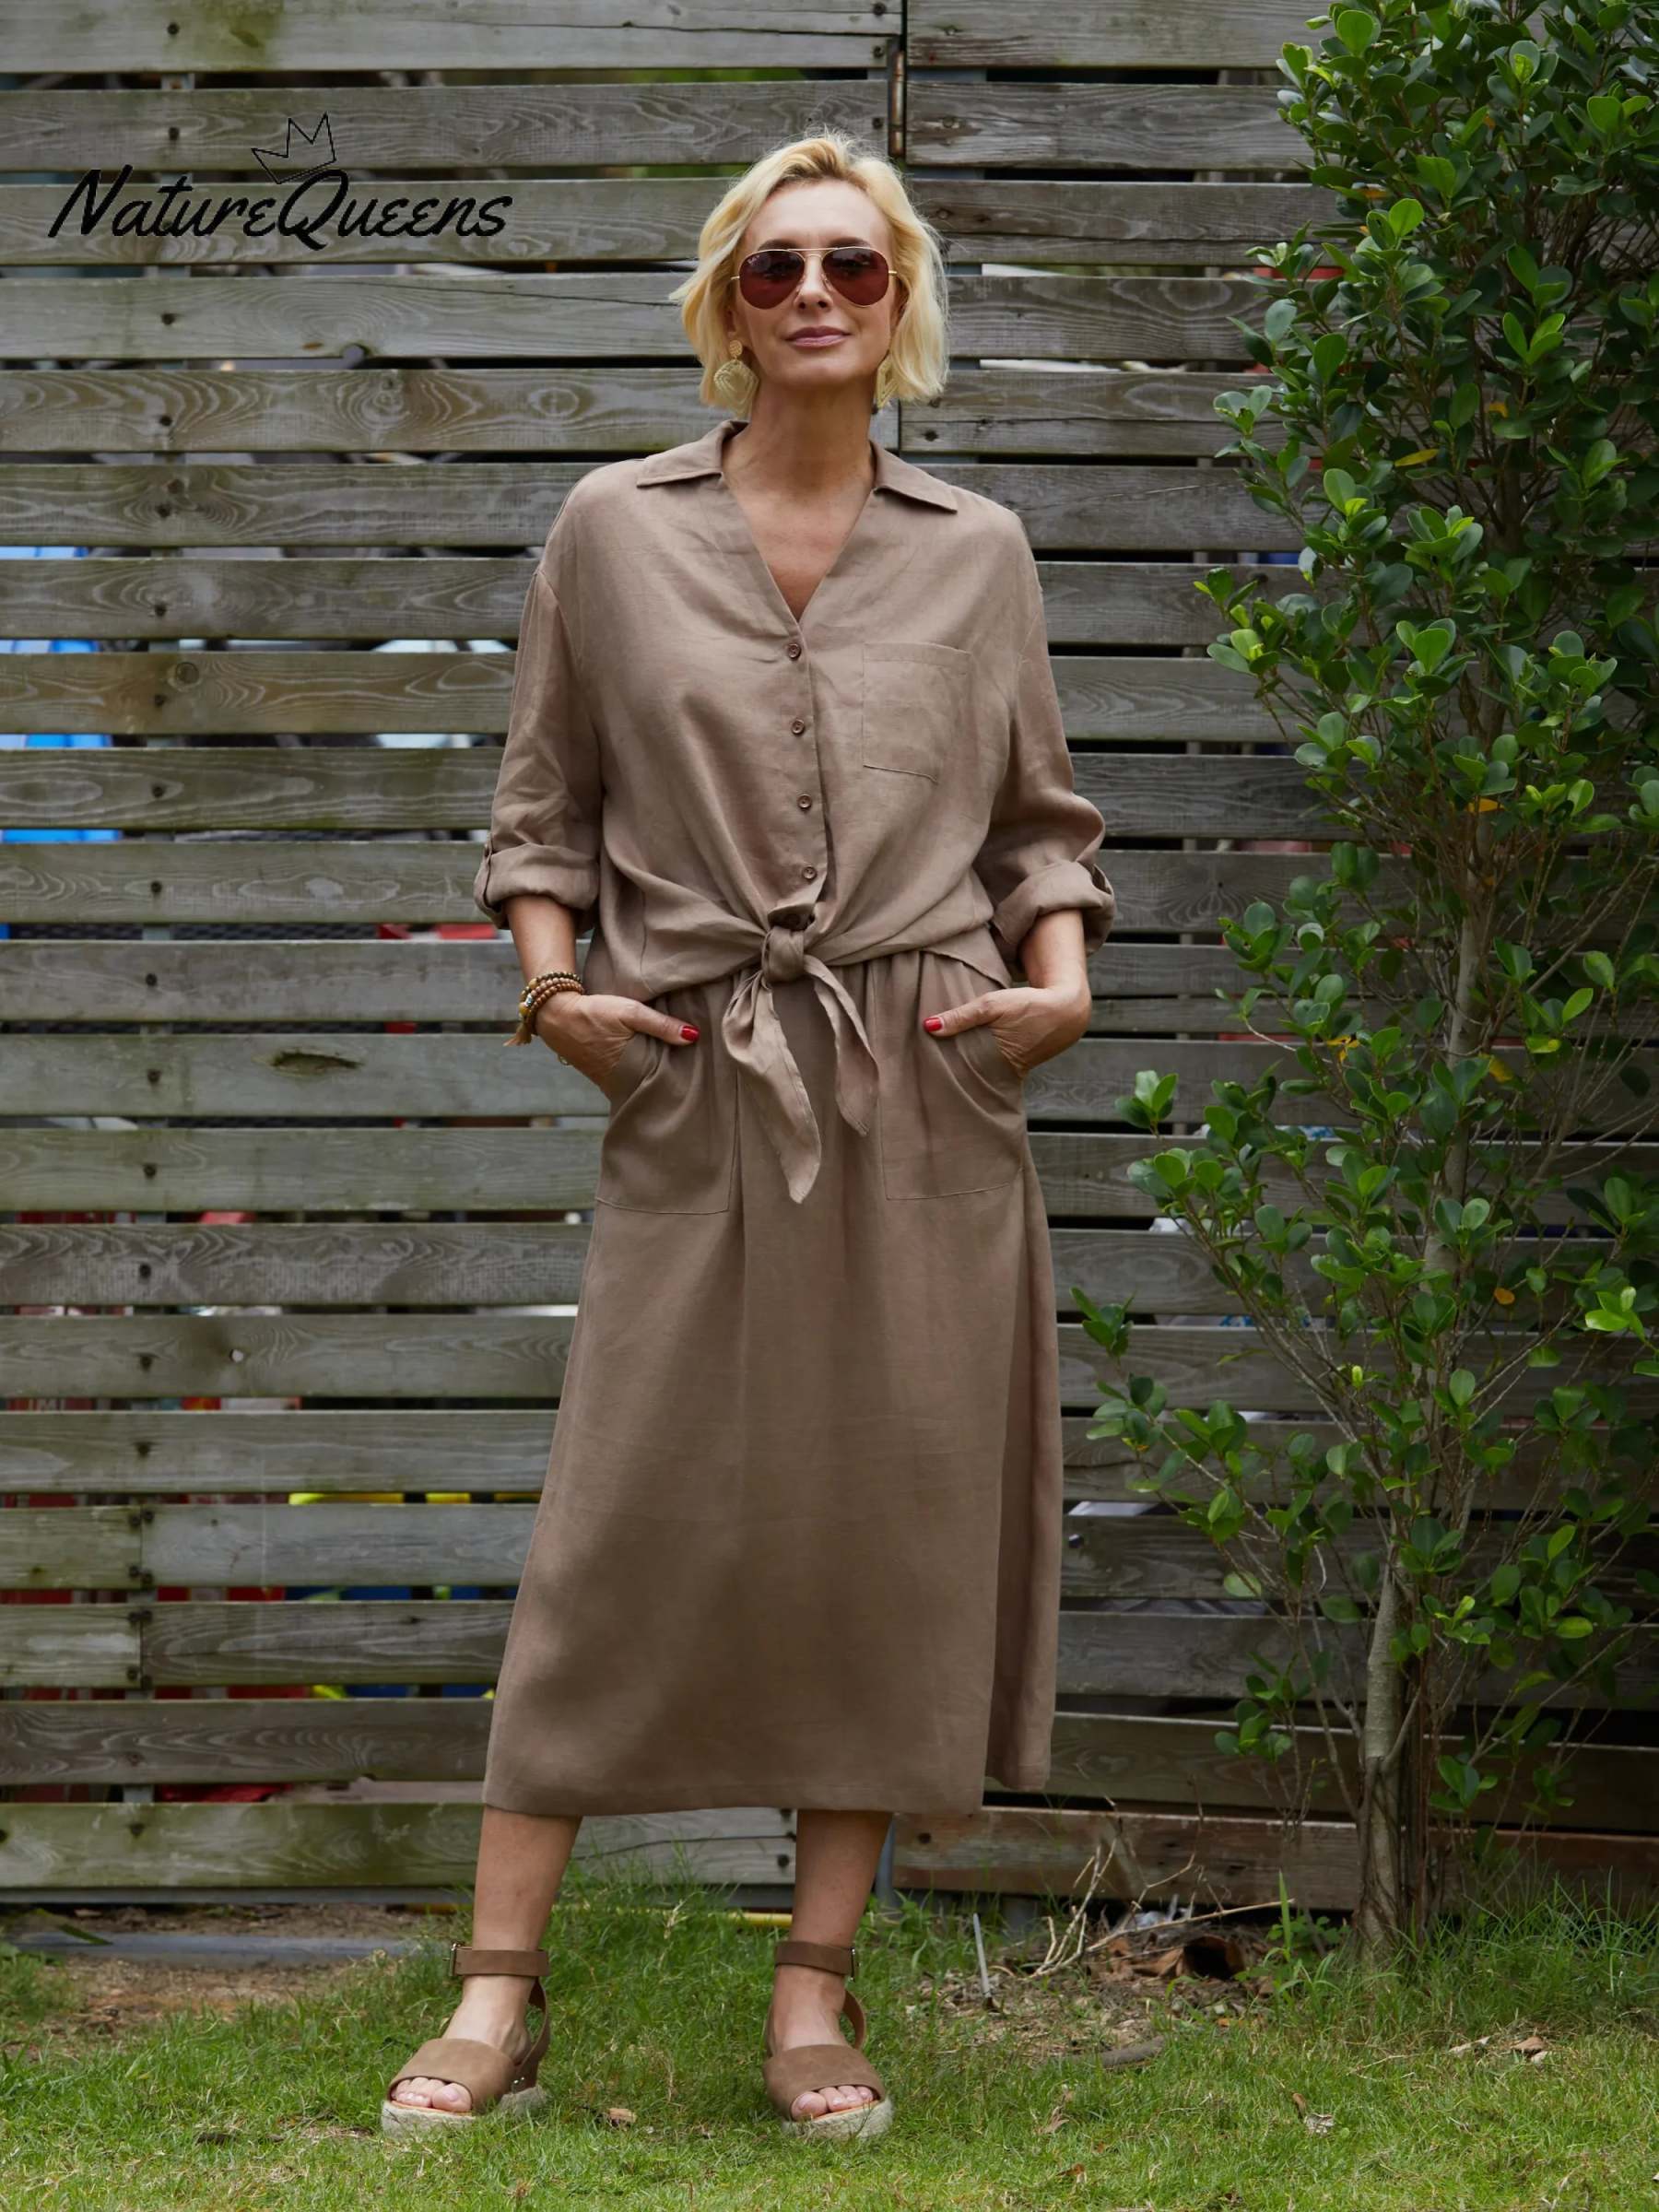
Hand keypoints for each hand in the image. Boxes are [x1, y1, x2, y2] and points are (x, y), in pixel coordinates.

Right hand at [535, 991, 696, 1090]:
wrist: (556, 1015)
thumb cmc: (594, 1012)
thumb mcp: (630, 1011)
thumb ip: (661, 1024)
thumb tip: (693, 1036)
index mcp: (630, 1072)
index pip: (662, 1087)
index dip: (679, 1082)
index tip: (698, 1079)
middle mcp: (619, 1084)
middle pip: (652, 1089)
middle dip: (669, 1083)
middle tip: (694, 1077)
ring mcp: (609, 1083)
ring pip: (640, 1086)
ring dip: (654, 1079)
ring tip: (679, 1073)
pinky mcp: (603, 1077)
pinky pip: (628, 1081)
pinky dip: (639, 1076)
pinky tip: (652, 1068)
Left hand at [923, 982, 1090, 1079]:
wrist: (1066, 1010)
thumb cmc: (1028, 1005)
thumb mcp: (992, 1005)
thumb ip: (961, 1016)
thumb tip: (927, 1026)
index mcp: (992, 1060)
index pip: (958, 1075)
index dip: (940, 1078)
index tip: (917, 1079)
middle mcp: (1000, 1072)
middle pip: (967, 1080)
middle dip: (948, 1081)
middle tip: (919, 1082)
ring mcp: (1010, 1072)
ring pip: (979, 1076)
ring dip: (963, 1075)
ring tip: (933, 1078)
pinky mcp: (1016, 1068)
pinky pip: (991, 1072)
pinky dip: (978, 1070)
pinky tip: (962, 1069)